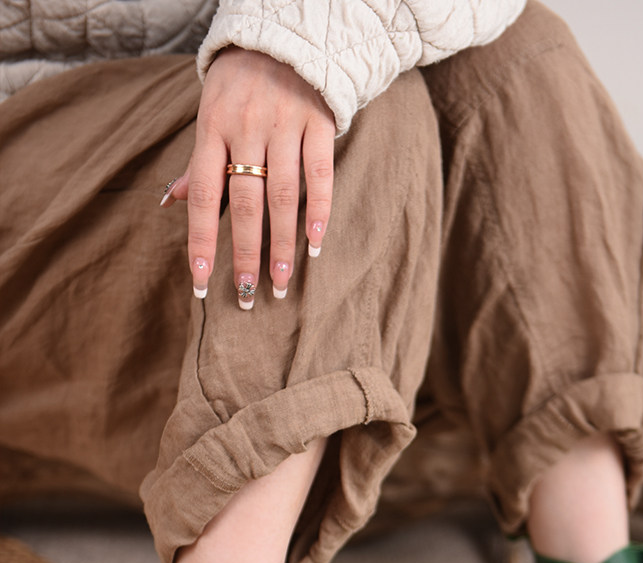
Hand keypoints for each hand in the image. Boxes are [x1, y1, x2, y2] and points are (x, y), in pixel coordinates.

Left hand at [162, 47, 334, 306]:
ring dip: (281, 244)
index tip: (201, 283)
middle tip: (249, 294)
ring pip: (282, 195)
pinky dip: (318, 210)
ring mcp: (283, 124)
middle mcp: (246, 127)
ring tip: (281, 281)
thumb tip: (170, 204)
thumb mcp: (210, 115)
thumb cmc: (238, 86)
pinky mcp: (317, 120)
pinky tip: (315, 243)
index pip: (203, 196)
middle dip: (246, 254)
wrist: (281, 33)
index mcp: (212, 129)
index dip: (201, 242)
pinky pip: (319, 173)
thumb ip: (198, 164)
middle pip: (245, 203)